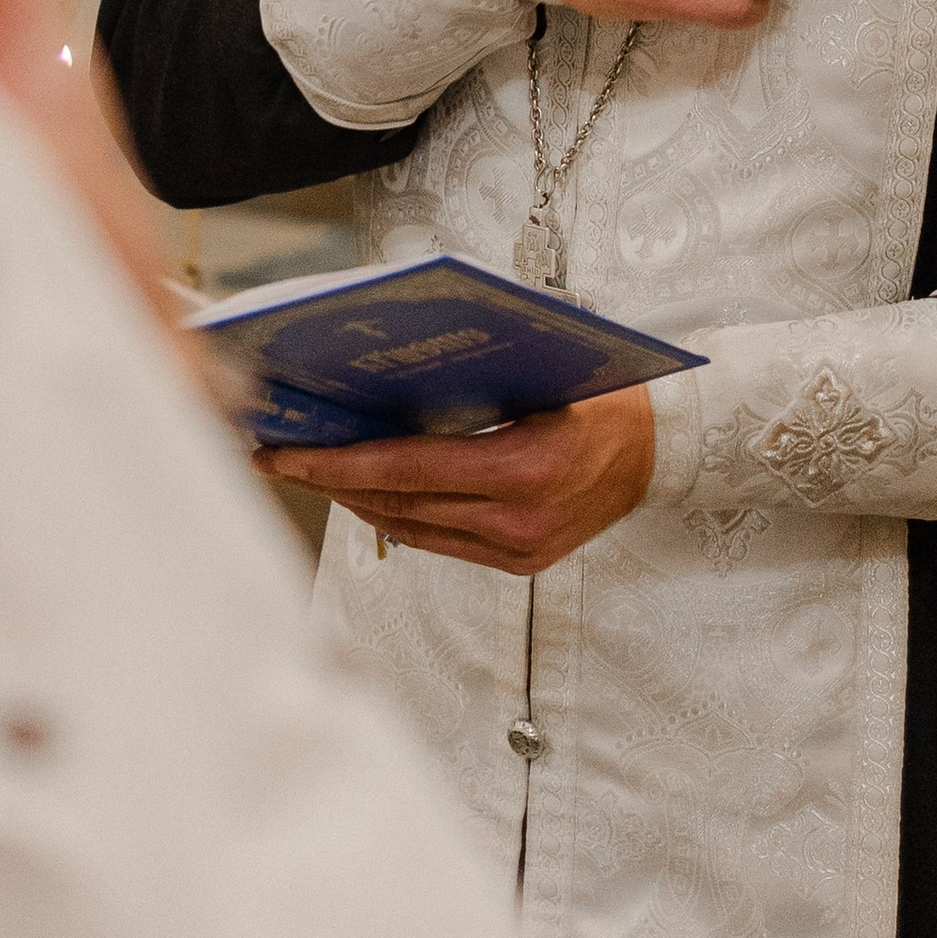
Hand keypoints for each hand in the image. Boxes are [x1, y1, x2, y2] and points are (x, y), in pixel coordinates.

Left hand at [258, 384, 656, 572]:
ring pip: (412, 527)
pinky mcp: (519, 563)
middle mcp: (517, 519)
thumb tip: (379, 379)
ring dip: (359, 500)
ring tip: (315, 472)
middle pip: (400, 502)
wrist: (657, 451)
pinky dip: (398, 516)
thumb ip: (467, 384)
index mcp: (521, 469)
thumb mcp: (534, 375)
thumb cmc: (595, 396)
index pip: (406, 469)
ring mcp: (518, 548)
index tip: (287, 454)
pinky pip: (439, 541)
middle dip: (333, 481)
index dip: (339, 464)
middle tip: (280, 457)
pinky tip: (367, 494)